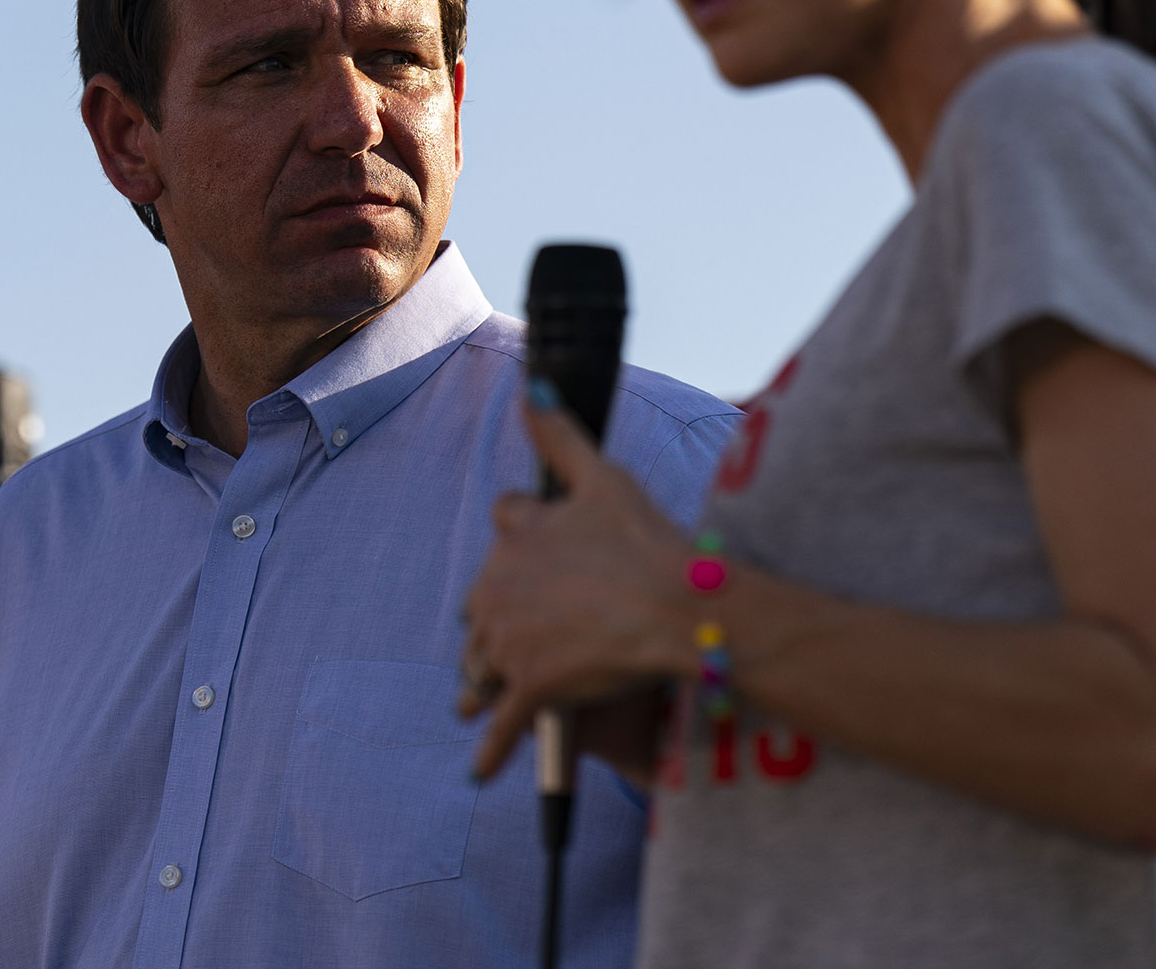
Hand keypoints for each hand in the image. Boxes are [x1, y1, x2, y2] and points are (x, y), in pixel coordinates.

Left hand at [458, 383, 698, 779]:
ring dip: (482, 678)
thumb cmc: (647, 540)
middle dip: (494, 618)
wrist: (677, 607)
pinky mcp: (530, 689)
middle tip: (509, 636)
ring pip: (484, 661)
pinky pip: (504, 726)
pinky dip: (493, 750)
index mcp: (517, 537)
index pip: (504, 529)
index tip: (531, 553)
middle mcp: (502, 587)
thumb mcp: (603, 477)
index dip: (522, 538)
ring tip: (478, 695)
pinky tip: (481, 771)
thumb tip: (532, 384)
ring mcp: (513, 641)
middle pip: (482, 605)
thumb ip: (561, 434)